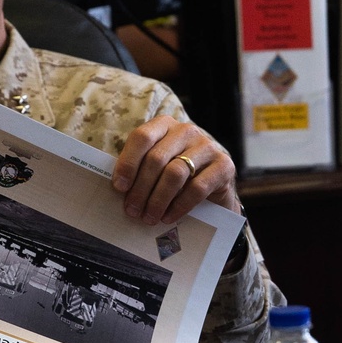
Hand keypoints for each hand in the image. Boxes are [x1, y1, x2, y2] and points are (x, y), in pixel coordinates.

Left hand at [112, 116, 240, 225]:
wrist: (213, 190)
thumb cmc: (175, 179)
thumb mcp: (155, 169)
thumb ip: (138, 170)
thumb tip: (117, 188)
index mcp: (164, 125)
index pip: (142, 137)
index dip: (128, 163)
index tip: (119, 187)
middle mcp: (186, 131)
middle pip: (157, 158)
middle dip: (141, 188)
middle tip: (132, 210)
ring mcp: (207, 146)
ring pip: (175, 173)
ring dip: (158, 199)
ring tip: (148, 217)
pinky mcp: (223, 165)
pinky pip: (197, 188)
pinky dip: (179, 206)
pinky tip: (168, 217)